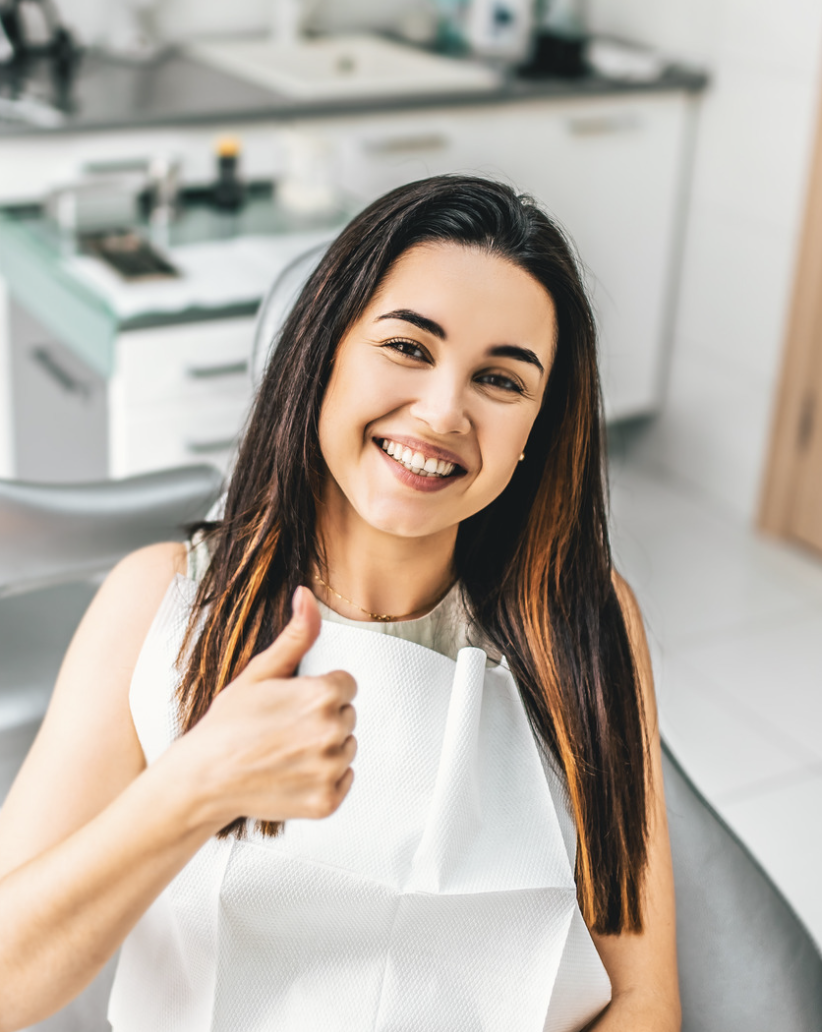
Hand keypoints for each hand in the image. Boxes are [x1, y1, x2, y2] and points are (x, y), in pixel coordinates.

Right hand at [184, 586, 356, 825]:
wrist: (203, 780)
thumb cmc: (227, 725)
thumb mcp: (260, 672)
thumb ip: (296, 635)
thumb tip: (307, 595)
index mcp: (322, 695)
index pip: (346, 684)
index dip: (317, 691)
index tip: (291, 703)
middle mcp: (332, 732)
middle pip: (347, 715)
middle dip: (322, 718)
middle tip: (282, 728)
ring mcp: (330, 770)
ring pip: (347, 748)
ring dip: (324, 749)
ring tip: (284, 751)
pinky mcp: (327, 802)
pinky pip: (345, 781)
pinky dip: (324, 780)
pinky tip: (292, 774)